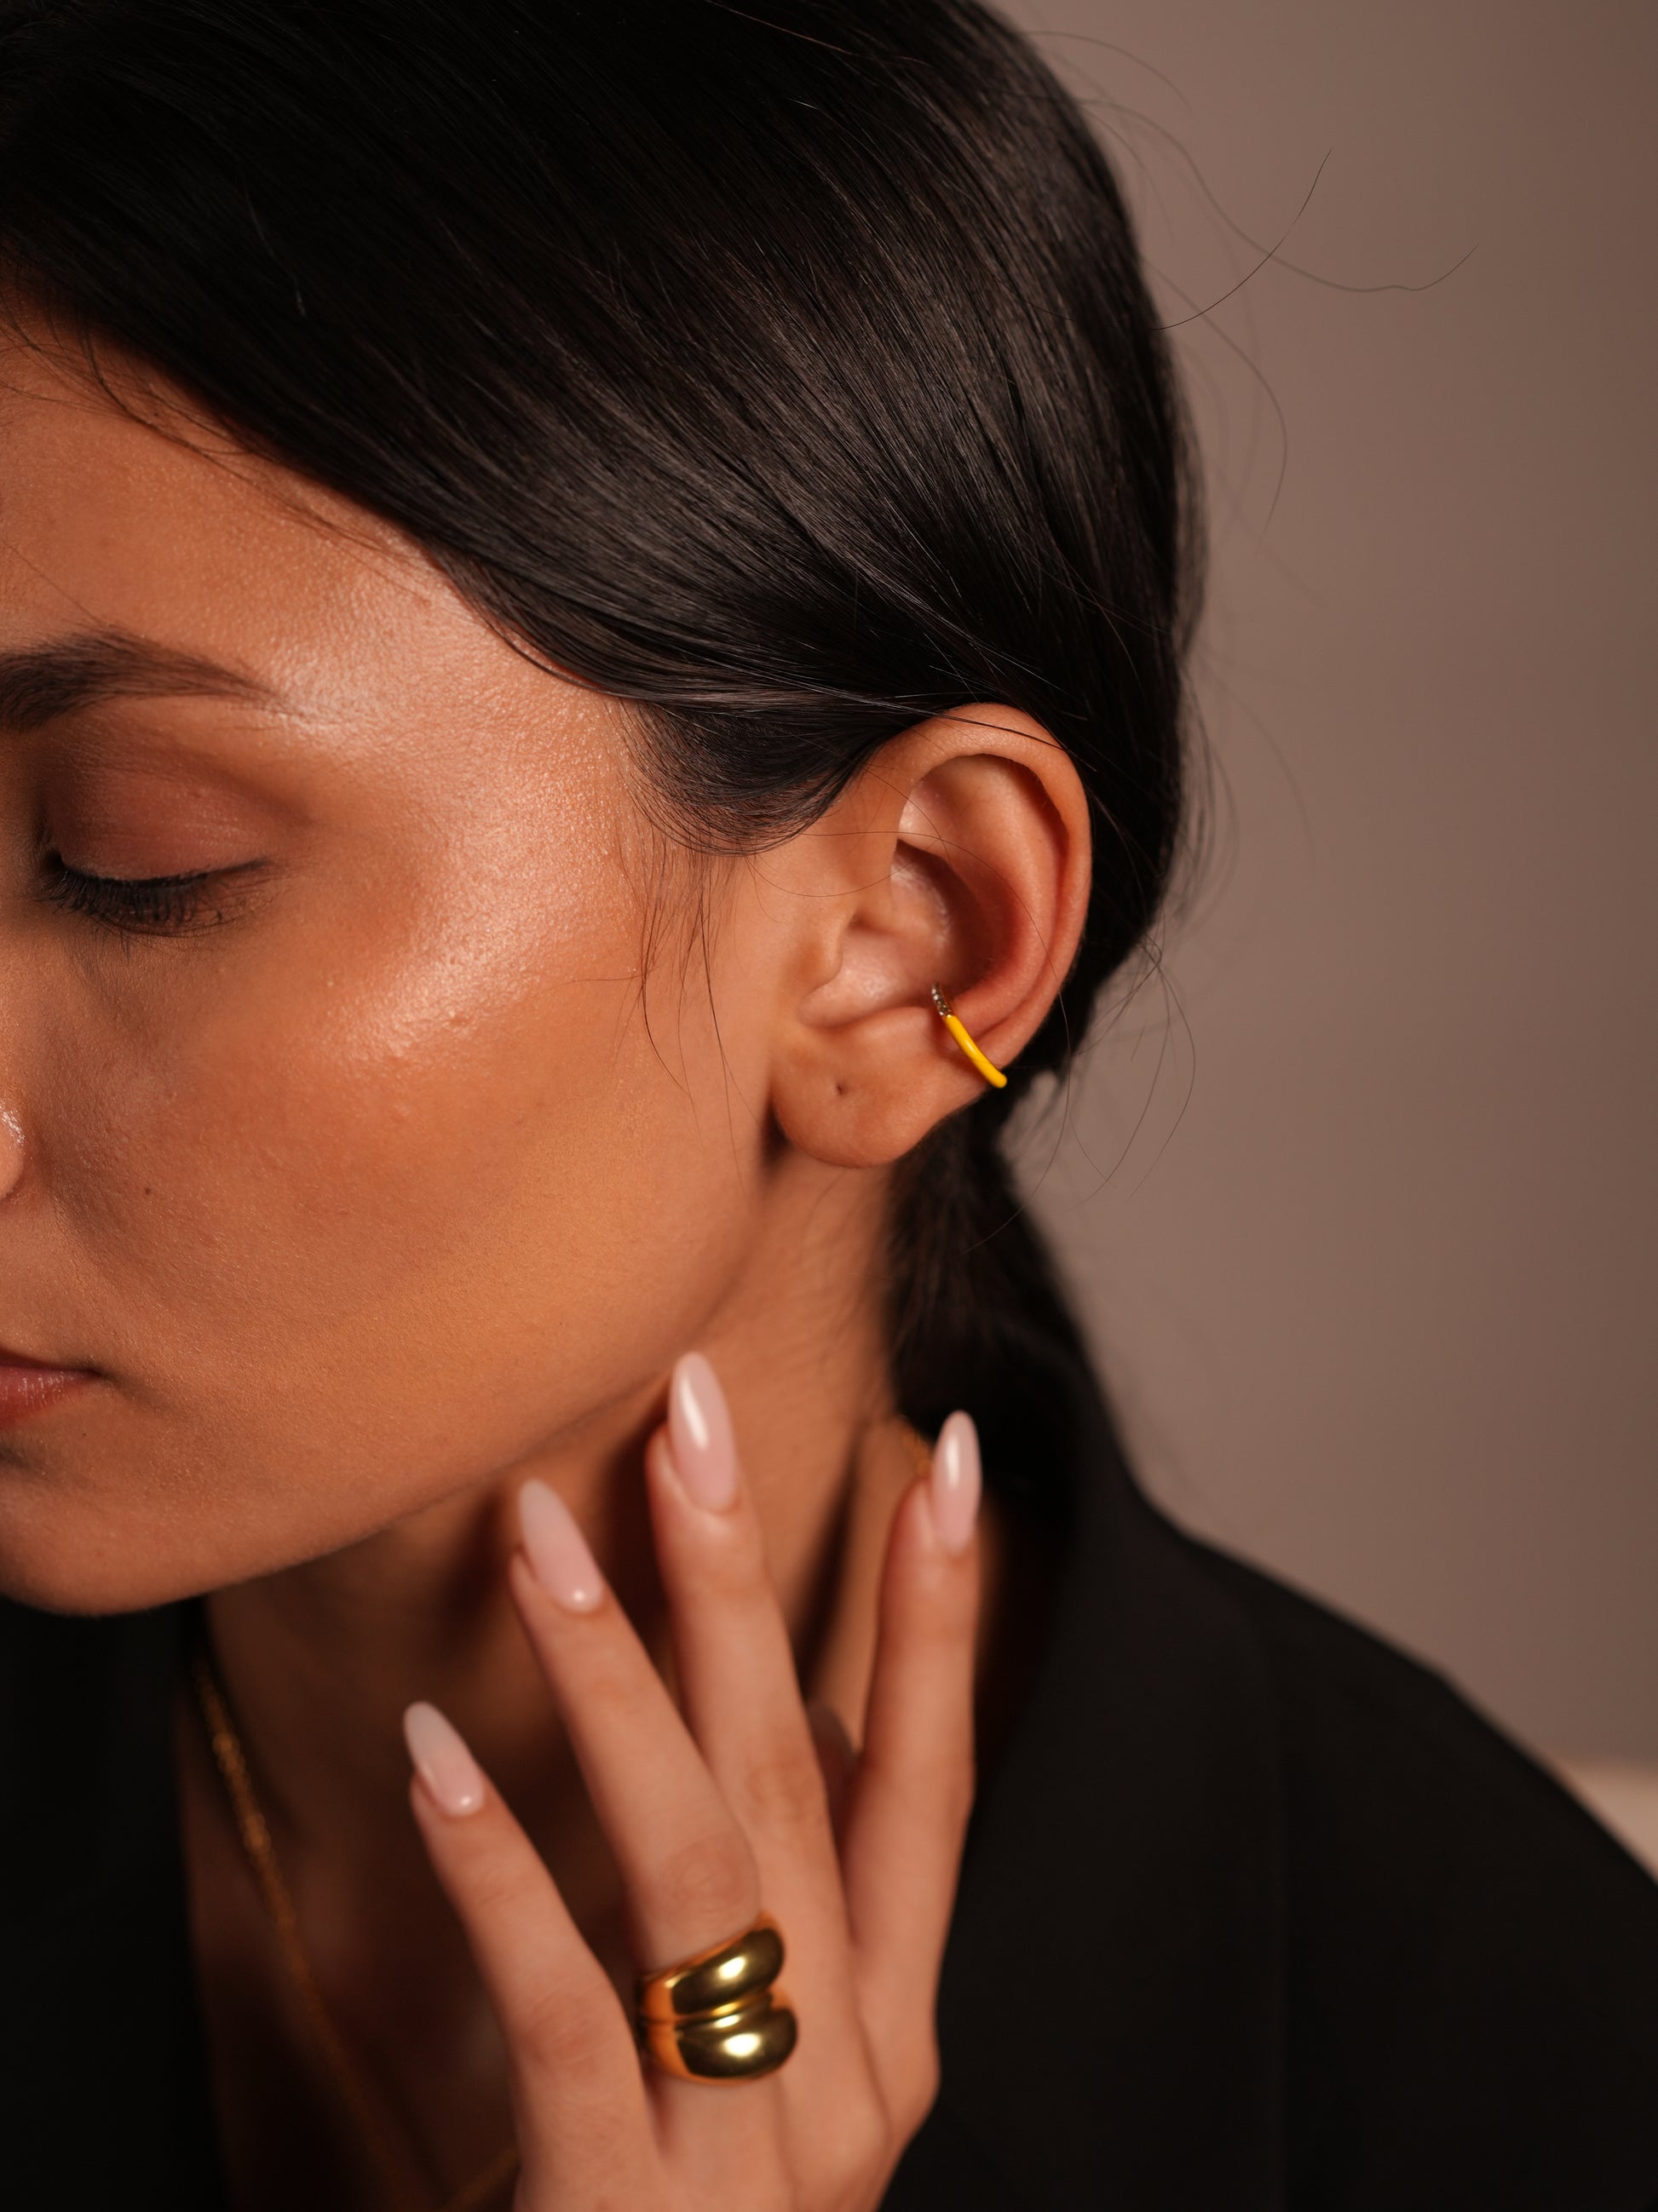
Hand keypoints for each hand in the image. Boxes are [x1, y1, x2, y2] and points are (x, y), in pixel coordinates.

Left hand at [402, 1353, 981, 2209]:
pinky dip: (500, 1872)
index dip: (944, 1619)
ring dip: (616, 1676)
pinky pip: (565, 2011)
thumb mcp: (759, 2062)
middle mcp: (852, 2078)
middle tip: (693, 1410)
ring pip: (697, 1863)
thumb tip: (799, 1710)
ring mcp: (752, 2155)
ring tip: (540, 1527)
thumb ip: (791, 1906)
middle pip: (802, 1779)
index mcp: (894, 2028)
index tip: (948, 1456)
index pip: (933, 1783)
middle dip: (752, 1579)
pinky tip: (431, 1755)